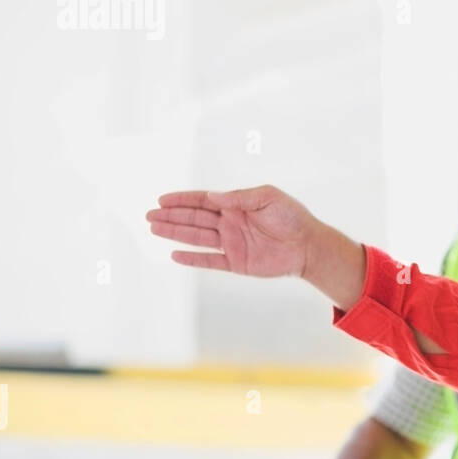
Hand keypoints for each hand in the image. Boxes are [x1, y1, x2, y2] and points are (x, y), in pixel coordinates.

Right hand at [147, 185, 320, 277]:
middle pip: (194, 219)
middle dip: (172, 216)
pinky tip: (175, 255)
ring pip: (197, 238)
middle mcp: (230, 223)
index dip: (182, 200)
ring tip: (154, 229)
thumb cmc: (293, 218)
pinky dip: (193, 259)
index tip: (162, 199)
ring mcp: (232, 243)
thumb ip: (240, 197)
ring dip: (176, 233)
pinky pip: (210, 260)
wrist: (308, 246)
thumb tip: (213, 196)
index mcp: (236, 205)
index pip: (203, 201)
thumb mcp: (269, 197)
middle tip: (149, 215)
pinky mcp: (237, 263)